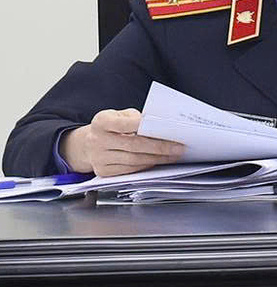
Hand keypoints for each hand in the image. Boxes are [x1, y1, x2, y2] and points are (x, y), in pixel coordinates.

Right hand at [61, 109, 183, 177]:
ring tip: (173, 156)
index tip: (167, 128)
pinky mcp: (103, 171)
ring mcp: (99, 158)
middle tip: (178, 147)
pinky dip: (146, 166)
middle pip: (134, 145)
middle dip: (159, 147)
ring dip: (157, 159)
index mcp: (101, 122)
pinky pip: (129, 170)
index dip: (147, 127)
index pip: (127, 124)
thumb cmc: (111, 127)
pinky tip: (158, 162)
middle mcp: (97, 140)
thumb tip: (159, 125)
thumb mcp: (120, 115)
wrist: (89, 143)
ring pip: (133, 160)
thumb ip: (136, 118)